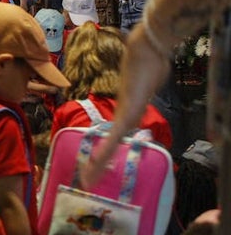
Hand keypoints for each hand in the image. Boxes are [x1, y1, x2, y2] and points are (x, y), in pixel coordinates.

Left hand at [79, 24, 172, 187]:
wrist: (146, 50)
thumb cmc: (148, 64)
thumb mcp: (146, 84)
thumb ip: (143, 89)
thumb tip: (145, 86)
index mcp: (127, 115)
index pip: (113, 142)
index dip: (104, 157)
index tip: (93, 170)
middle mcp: (125, 117)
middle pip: (109, 148)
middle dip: (98, 166)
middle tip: (85, 183)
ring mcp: (126, 114)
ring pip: (110, 145)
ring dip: (100, 163)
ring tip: (88, 179)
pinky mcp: (128, 110)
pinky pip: (117, 135)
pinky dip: (107, 148)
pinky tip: (98, 160)